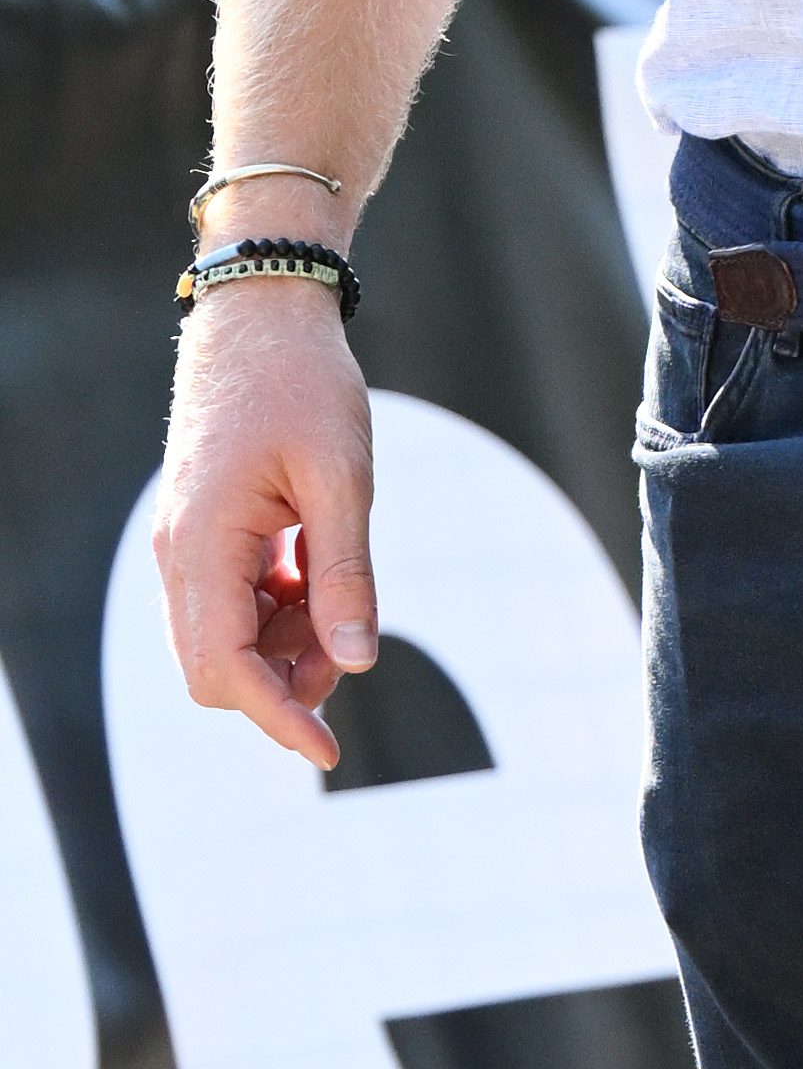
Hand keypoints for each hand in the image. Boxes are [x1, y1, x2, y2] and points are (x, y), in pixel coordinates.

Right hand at [153, 286, 378, 768]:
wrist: (264, 314)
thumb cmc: (305, 384)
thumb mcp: (342, 479)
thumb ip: (345, 573)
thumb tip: (356, 663)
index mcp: (201, 545)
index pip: (223, 668)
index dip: (275, 718)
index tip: (327, 753)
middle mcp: (179, 555)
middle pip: (218, 664)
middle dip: (284, 679)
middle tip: (351, 647)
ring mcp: (186, 544)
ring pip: (228, 634)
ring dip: (287, 640)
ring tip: (342, 598)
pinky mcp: (205, 531)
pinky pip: (234, 598)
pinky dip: (280, 604)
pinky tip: (319, 571)